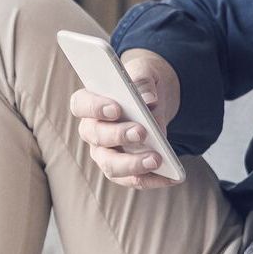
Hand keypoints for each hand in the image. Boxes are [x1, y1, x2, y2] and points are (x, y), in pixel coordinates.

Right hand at [68, 48, 181, 189]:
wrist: (154, 101)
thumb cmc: (142, 85)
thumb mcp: (146, 73)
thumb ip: (144, 81)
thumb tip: (149, 100)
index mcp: (90, 102)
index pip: (81, 105)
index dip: (95, 107)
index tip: (116, 108)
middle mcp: (92, 130)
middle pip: (96, 136)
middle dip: (118, 135)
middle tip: (141, 132)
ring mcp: (104, 153)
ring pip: (110, 165)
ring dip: (132, 164)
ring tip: (157, 159)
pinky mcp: (122, 170)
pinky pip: (133, 179)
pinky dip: (152, 179)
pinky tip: (171, 177)